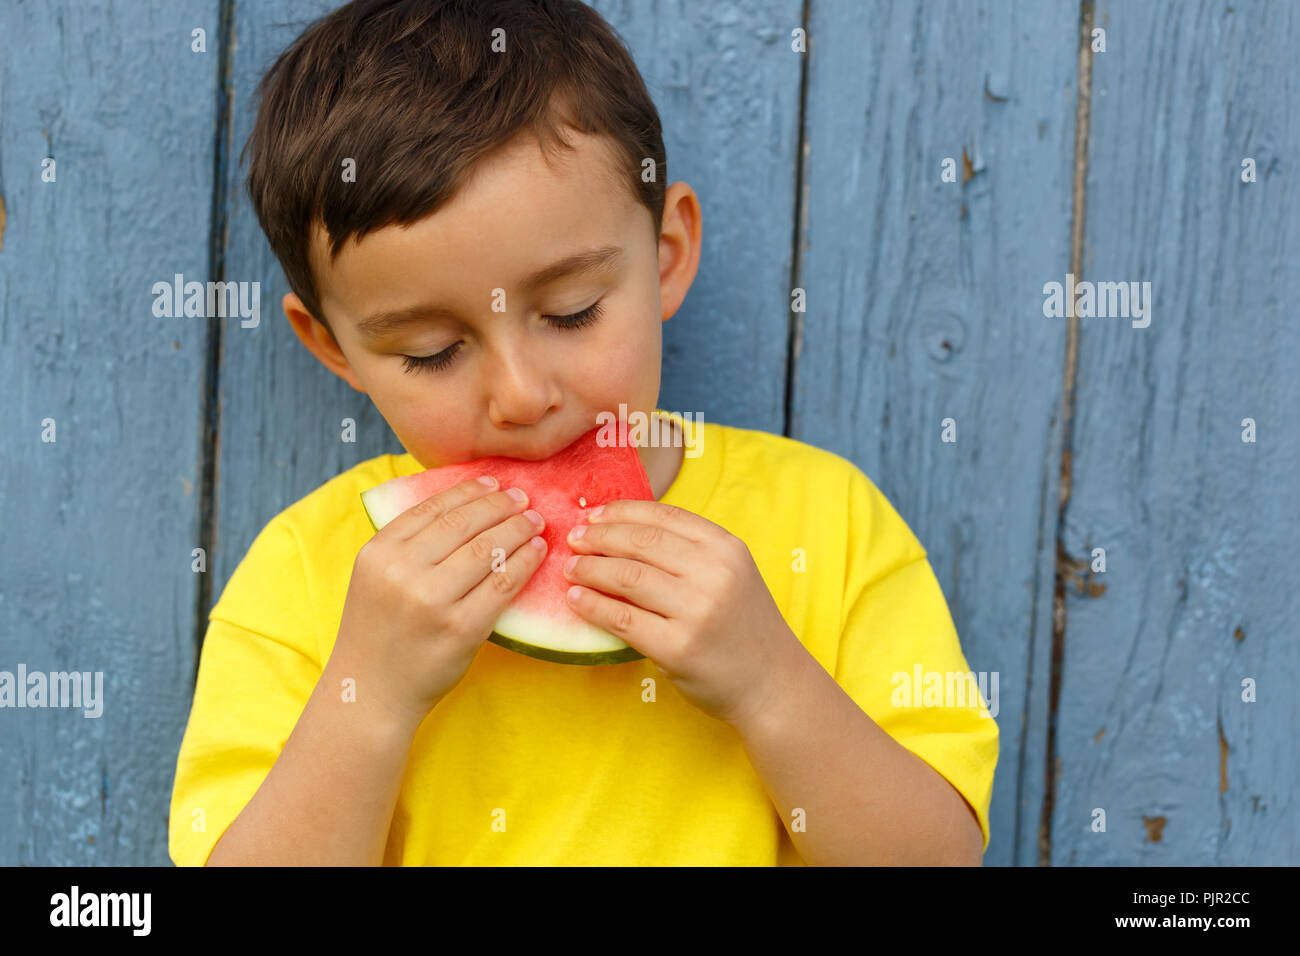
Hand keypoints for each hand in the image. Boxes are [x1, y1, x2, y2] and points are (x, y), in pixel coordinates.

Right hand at [336, 476, 547, 729]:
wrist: (371, 693)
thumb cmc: (380, 632)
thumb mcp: (376, 578)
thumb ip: (407, 544)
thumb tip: (464, 502)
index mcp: (378, 552)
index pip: (432, 507)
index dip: (469, 491)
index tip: (493, 482)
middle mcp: (402, 572)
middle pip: (464, 523)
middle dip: (500, 505)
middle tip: (524, 498)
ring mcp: (432, 600)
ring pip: (489, 549)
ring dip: (519, 529)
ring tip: (536, 521)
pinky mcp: (462, 628)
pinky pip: (504, 583)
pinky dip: (526, 561)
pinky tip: (537, 551)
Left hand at [562, 500, 803, 726]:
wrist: (771, 683)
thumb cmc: (742, 626)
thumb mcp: (731, 574)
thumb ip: (689, 551)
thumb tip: (622, 528)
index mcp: (726, 548)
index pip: (663, 515)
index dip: (621, 512)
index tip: (593, 515)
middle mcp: (715, 573)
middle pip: (640, 542)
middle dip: (599, 537)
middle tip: (574, 540)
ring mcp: (697, 611)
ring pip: (627, 576)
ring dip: (590, 569)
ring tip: (571, 569)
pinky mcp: (678, 648)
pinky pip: (623, 619)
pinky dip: (592, 606)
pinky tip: (575, 600)